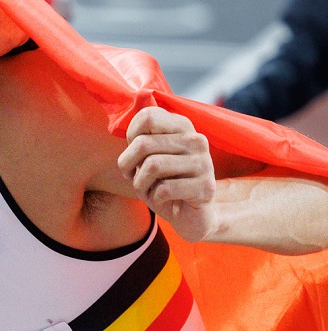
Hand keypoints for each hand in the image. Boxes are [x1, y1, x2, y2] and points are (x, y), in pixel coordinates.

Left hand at [118, 106, 215, 241]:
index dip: (130, 136)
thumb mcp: (147, 156)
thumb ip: (140, 137)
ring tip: (148, 189)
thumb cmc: (163, 182)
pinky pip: (164, 189)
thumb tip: (125, 122)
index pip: (147, 116)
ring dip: (140, 183)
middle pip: (143, 143)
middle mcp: (196, 140)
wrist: (190, 214)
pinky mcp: (206, 187)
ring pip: (152, 166)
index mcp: (182, 126)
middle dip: (127, 164)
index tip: (134, 153)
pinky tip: (164, 200)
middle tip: (132, 176)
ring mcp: (204, 163)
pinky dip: (154, 198)